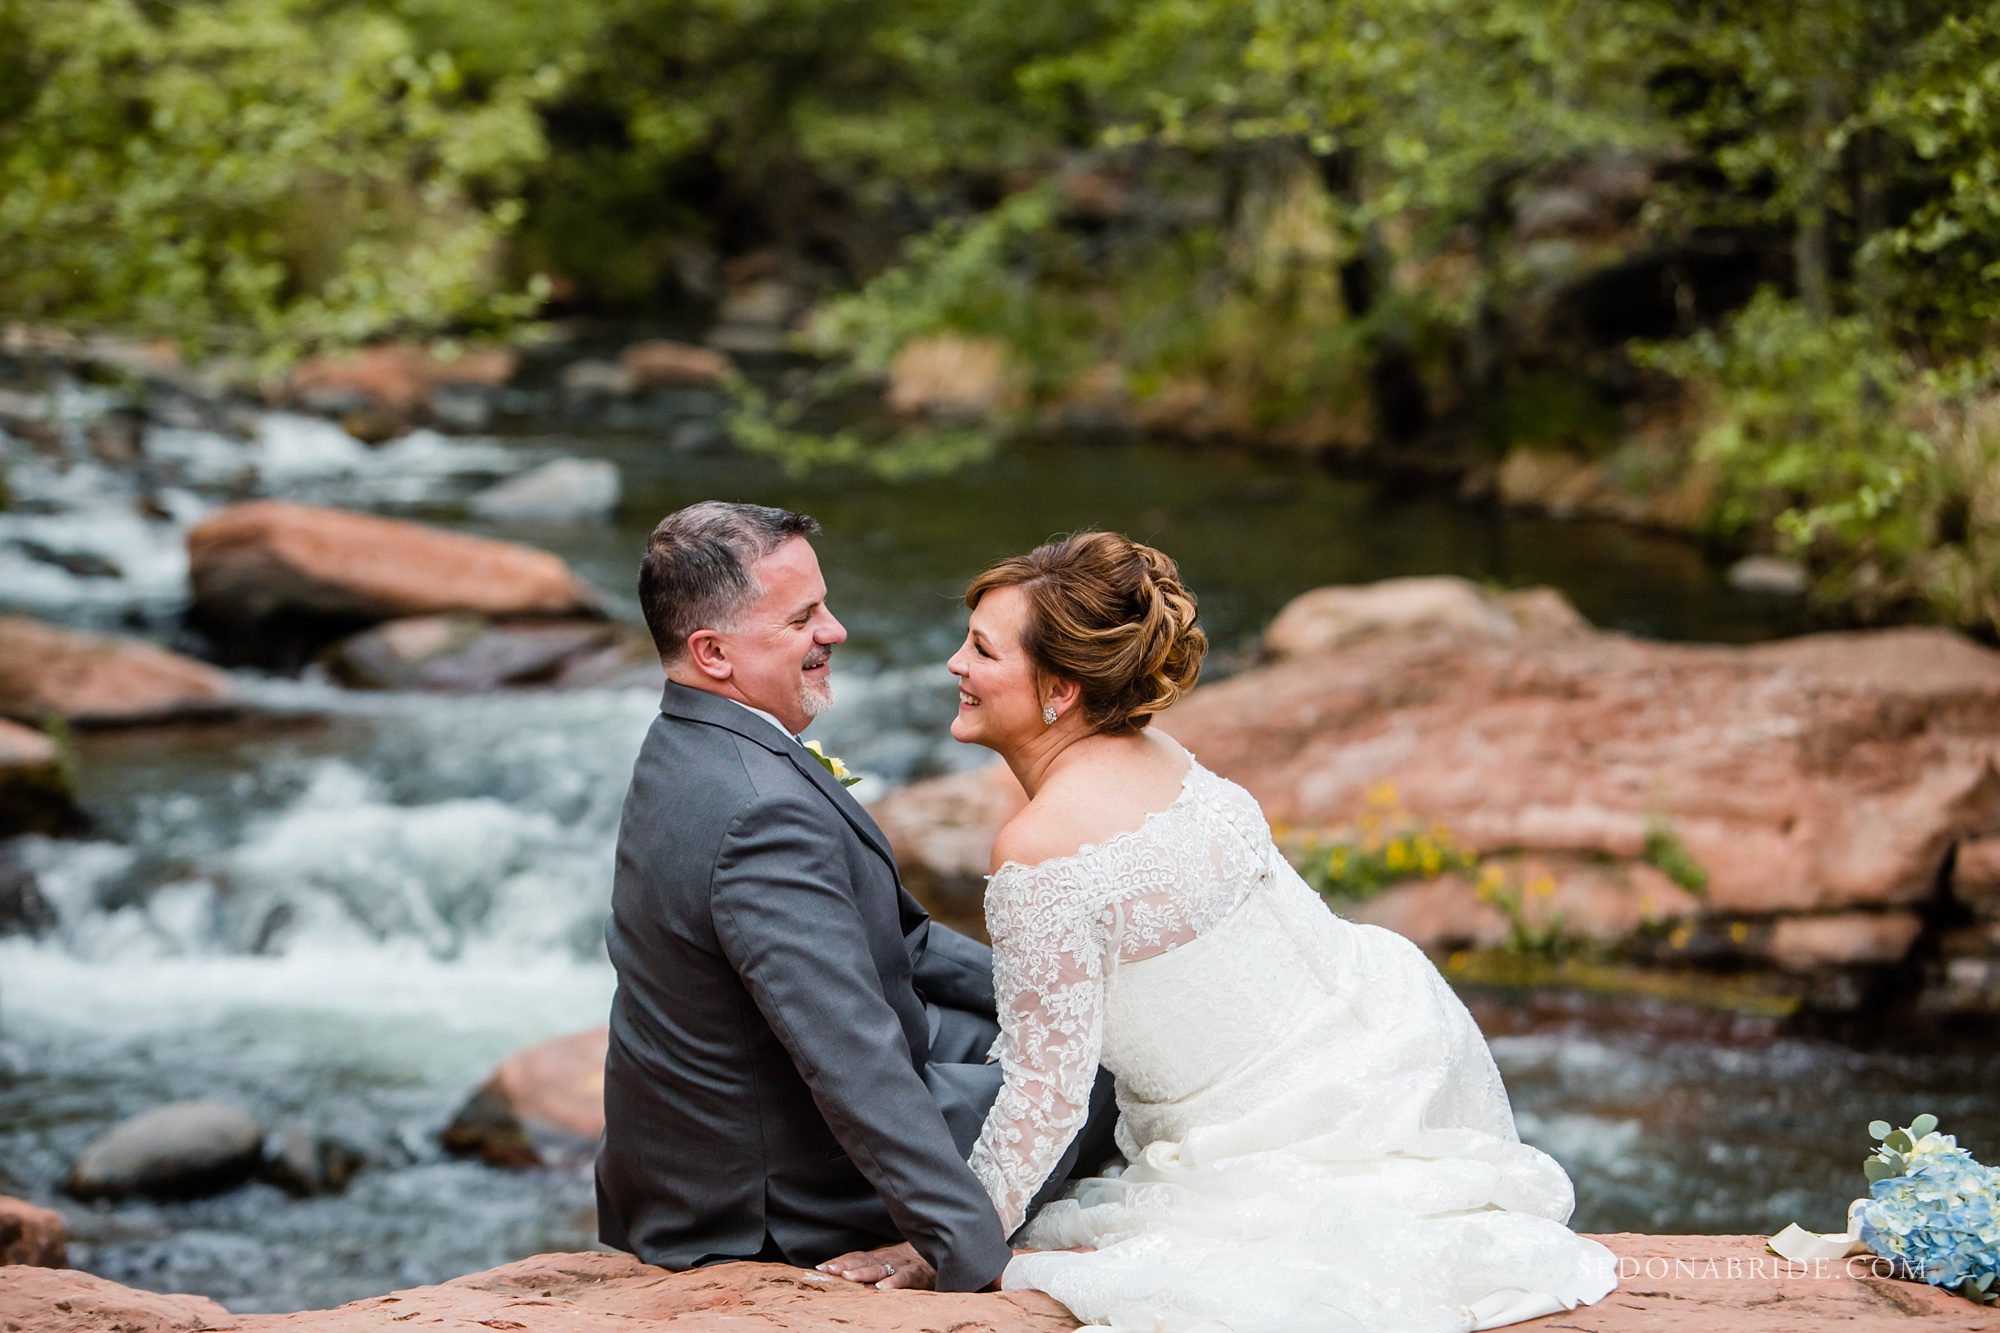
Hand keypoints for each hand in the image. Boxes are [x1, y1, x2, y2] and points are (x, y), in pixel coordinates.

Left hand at [817, 1241, 933, 1289]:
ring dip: (863, 1272)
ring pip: (879, 1268)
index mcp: (878, 1256)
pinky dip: (893, 1282)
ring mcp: (901, 1265)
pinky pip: (904, 1278)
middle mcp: (887, 1259)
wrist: (937, 1253)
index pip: (855, 1256)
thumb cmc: (907, 1262)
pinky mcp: (916, 1273)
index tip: (821, 1267)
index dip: (839, 1260)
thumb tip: (842, 1275)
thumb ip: (869, 1266)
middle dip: (845, 1265)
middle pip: (863, 1261)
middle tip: (829, 1270)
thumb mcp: (887, 1262)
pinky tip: (882, 1288)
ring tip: (848, 1277)